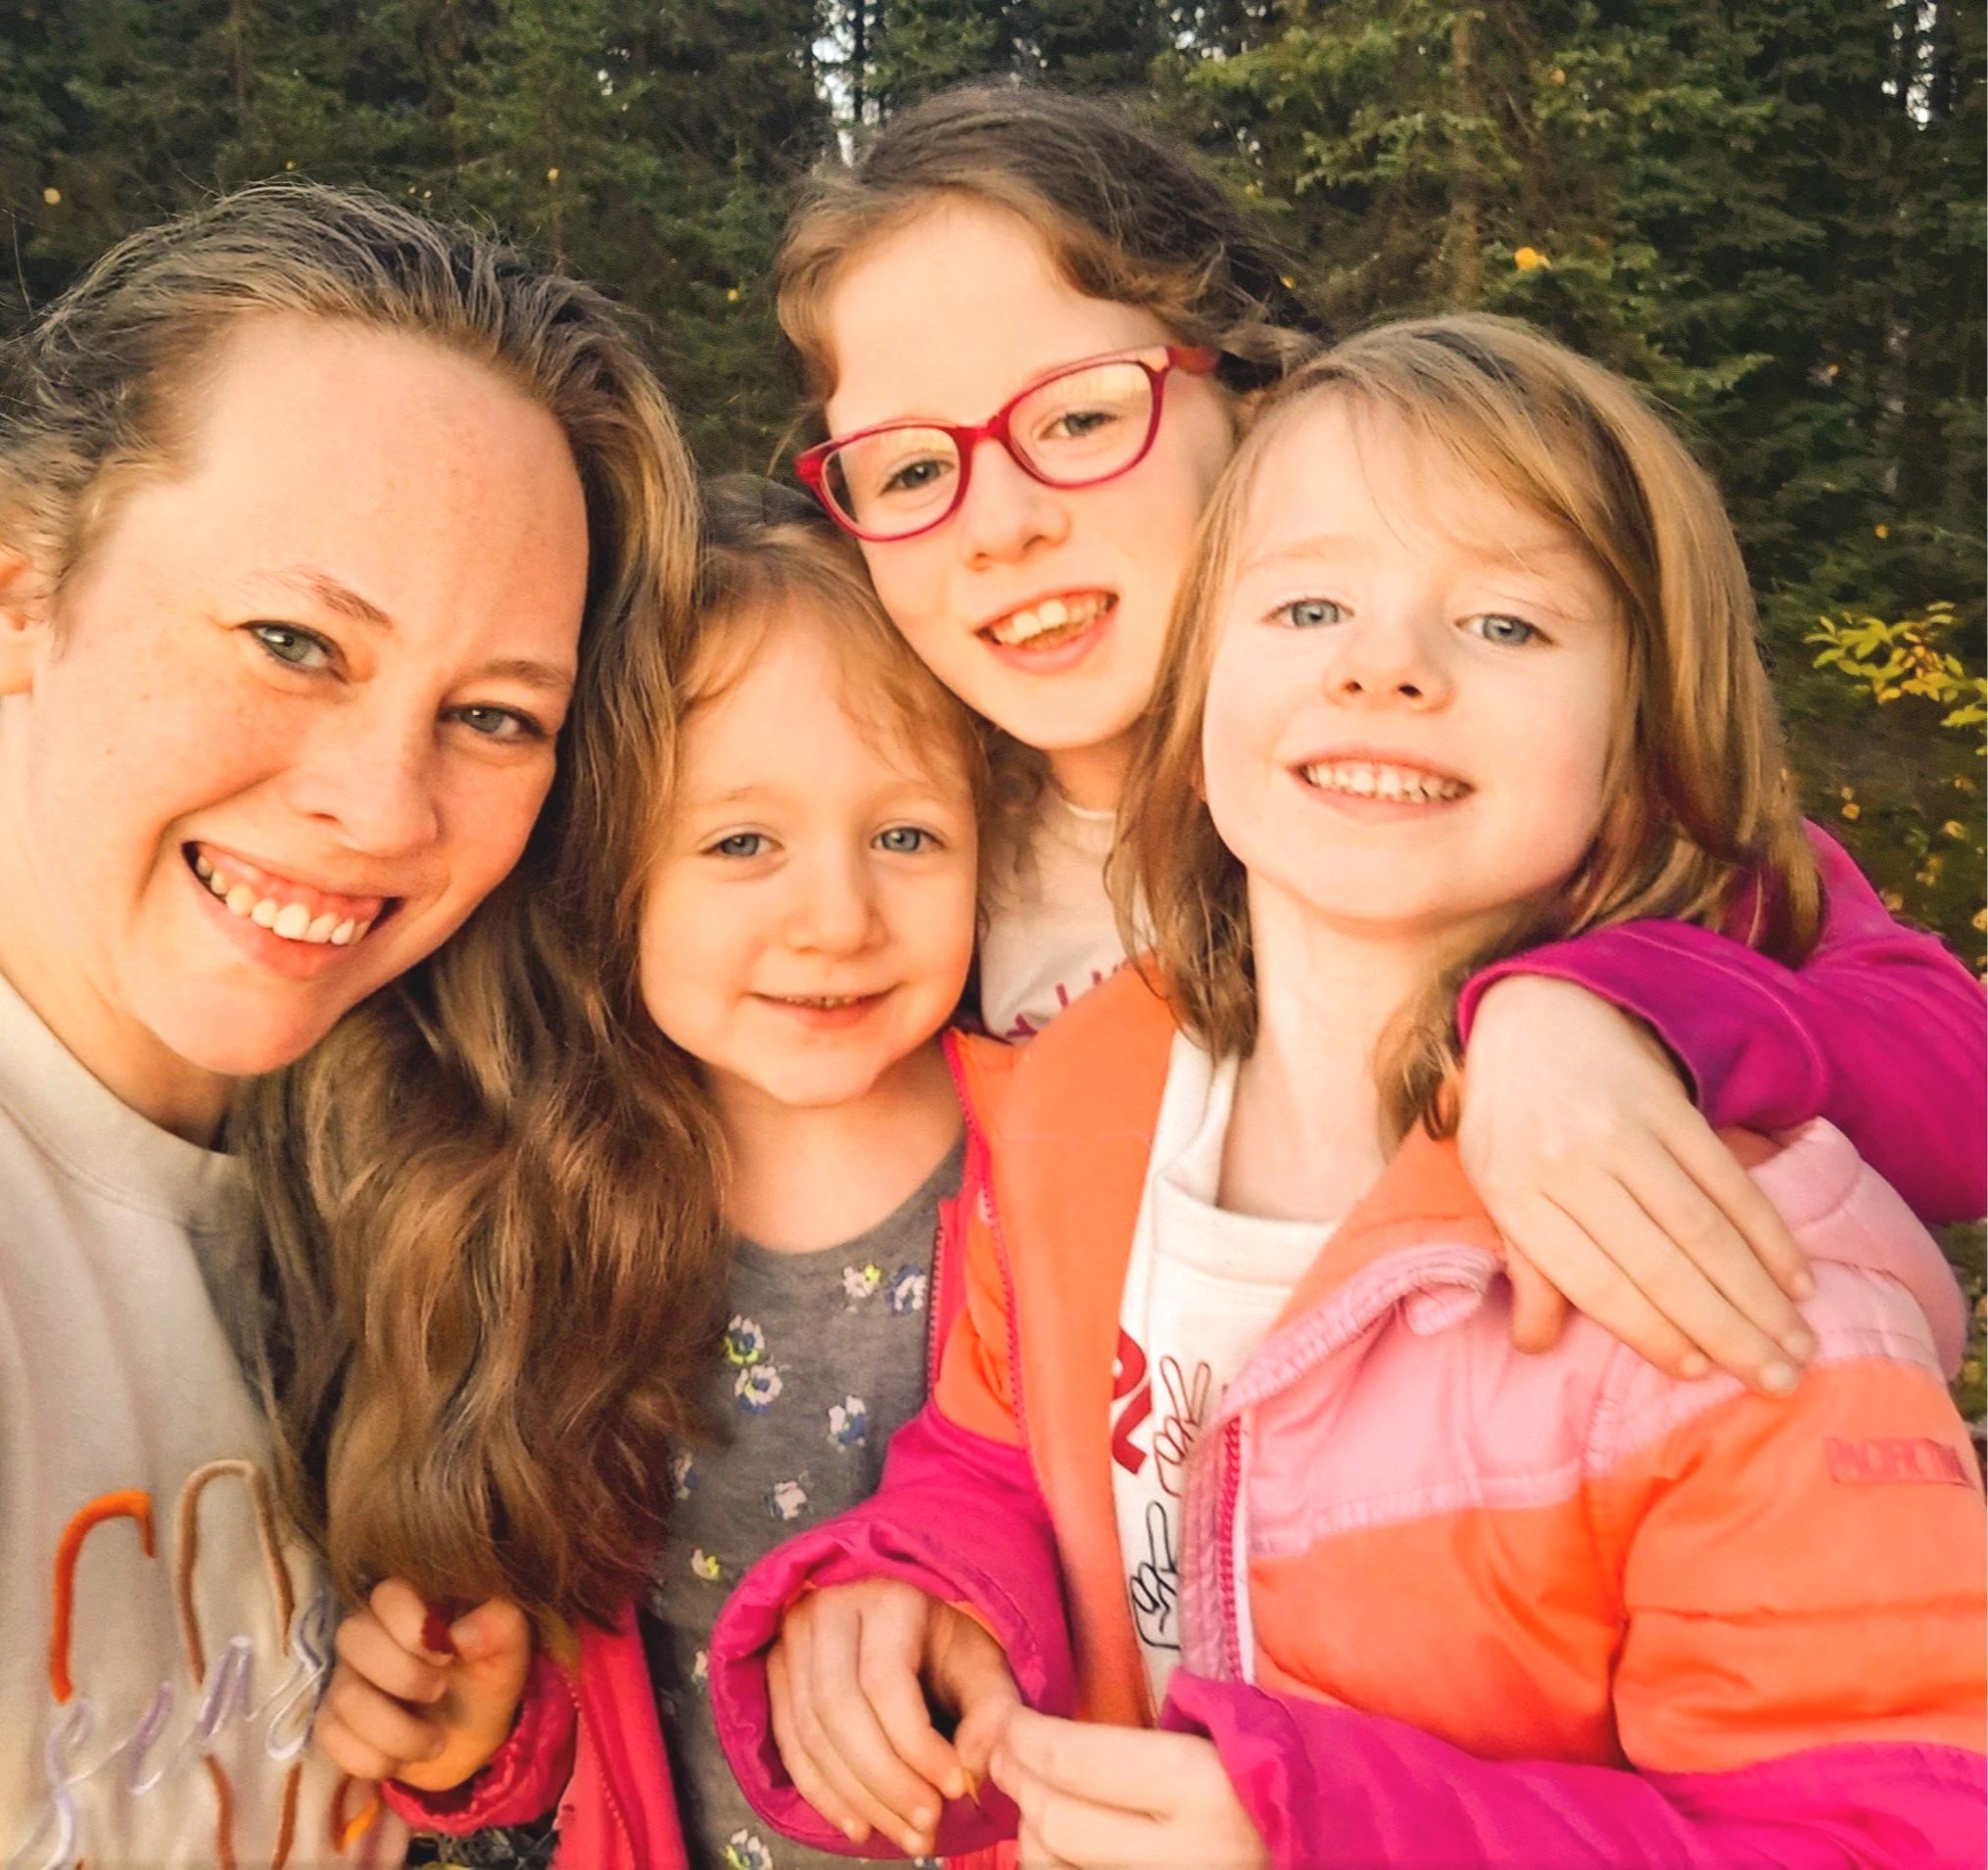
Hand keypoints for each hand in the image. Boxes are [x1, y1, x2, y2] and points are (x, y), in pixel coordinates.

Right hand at [313, 1580, 532, 1791]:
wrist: (470, 1742)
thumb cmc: (486, 1680)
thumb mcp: (508, 1652)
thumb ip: (499, 1627)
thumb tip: (460, 1633)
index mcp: (411, 1606)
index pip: (387, 1593)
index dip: (412, 1625)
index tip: (448, 1654)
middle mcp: (369, 1635)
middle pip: (352, 1636)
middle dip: (403, 1675)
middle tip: (440, 1692)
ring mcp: (345, 1679)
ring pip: (345, 1697)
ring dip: (398, 1732)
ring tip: (436, 1741)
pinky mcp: (332, 1723)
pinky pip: (331, 1738)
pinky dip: (373, 1759)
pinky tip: (401, 1761)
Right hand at [767, 1578, 1019, 1856]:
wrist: (908, 1633)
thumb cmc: (949, 1651)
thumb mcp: (984, 1666)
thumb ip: (992, 1712)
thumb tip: (971, 1769)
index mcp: (886, 1600)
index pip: (885, 1680)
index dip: (917, 1745)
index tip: (956, 1787)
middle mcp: (828, 1612)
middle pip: (837, 1708)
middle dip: (884, 1781)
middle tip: (927, 1824)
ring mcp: (793, 1643)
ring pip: (810, 1733)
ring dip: (858, 1798)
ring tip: (906, 1834)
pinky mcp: (776, 1675)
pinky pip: (791, 1746)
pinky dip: (825, 1796)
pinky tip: (862, 1826)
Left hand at [991, 1709, 1266, 1867]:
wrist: (1316, 1842)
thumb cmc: (1270, 1770)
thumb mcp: (1223, 1730)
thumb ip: (1146, 1731)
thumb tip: (1049, 1730)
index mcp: (1199, 1787)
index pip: (1076, 1761)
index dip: (1025, 1736)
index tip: (1010, 1720)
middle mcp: (1180, 1855)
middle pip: (1056, 1822)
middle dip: (1017, 1779)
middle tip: (1002, 1753)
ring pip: (1054, 1869)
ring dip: (1032, 1828)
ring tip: (1034, 1795)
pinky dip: (1056, 1864)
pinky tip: (1061, 1839)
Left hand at [1462, 976, 1816, 1391]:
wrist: (1535, 1012)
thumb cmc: (1510, 1116)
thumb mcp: (1493, 1186)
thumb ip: (1524, 1264)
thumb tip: (1536, 1345)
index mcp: (1517, 1192)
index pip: (1594, 1281)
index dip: (1651, 1332)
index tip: (1701, 1372)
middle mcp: (1570, 1163)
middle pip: (1660, 1265)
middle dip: (1726, 1331)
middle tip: (1777, 1380)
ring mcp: (1624, 1130)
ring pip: (1703, 1229)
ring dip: (1758, 1294)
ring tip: (1797, 1345)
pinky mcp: (1669, 1104)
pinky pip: (1728, 1180)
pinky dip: (1767, 1233)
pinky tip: (1795, 1278)